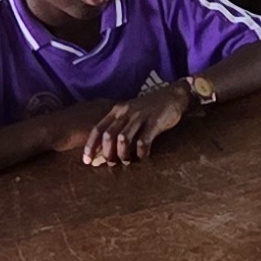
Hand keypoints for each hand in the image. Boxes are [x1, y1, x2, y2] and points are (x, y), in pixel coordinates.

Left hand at [77, 78, 194, 166]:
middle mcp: (126, 112)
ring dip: (122, 154)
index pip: (98, 129)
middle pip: (108, 135)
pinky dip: (141, 153)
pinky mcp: (155, 121)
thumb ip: (118, 129)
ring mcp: (140, 116)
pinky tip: (143, 157)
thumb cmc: (149, 110)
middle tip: (111, 164)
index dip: (90, 146)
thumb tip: (105, 152)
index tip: (87, 161)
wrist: (172, 95)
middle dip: (107, 153)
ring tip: (126, 162)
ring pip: (123, 138)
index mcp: (117, 111)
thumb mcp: (130, 114)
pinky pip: (144, 140)